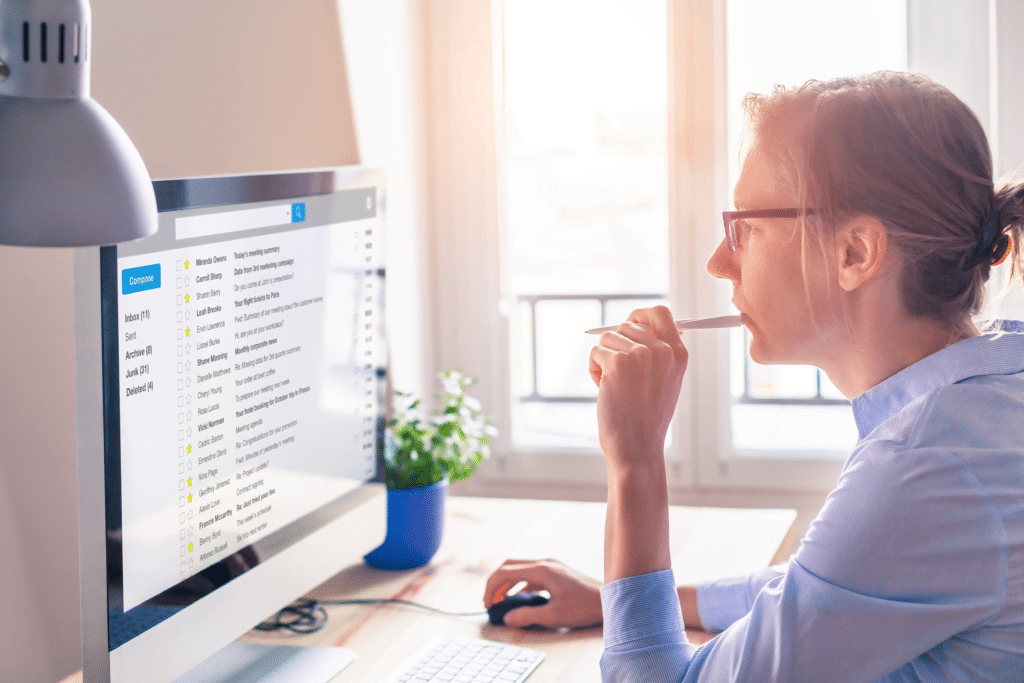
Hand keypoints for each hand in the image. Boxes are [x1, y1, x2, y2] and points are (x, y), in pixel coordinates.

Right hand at [483, 559, 602, 628]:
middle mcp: (544, 563)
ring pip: (519, 569)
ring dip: (507, 583)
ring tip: (500, 601)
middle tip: (489, 601)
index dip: (491, 587)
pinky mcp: (556, 572)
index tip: (487, 603)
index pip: (505, 572)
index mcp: (541, 570)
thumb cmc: (584, 607)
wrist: (609, 600)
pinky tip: (520, 599)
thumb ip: (527, 616)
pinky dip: (520, 585)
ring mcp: (551, 566)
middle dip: (495, 583)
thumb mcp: (553, 616)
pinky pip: (531, 574)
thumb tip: (507, 618)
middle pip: (509, 566)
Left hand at [588, 305, 687, 469]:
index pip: (660, 313)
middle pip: (627, 325)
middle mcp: (662, 350)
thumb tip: (637, 324)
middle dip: (616, 346)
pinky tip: (605, 390)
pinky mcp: (617, 362)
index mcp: (678, 354)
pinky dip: (594, 371)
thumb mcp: (665, 382)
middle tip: (620, 375)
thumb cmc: (646, 419)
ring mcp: (640, 355)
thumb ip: (658, 352)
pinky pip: (595, 352)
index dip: (640, 315)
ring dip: (604, 360)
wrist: (637, 447)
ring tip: (615, 386)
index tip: (629, 323)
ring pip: (608, 338)